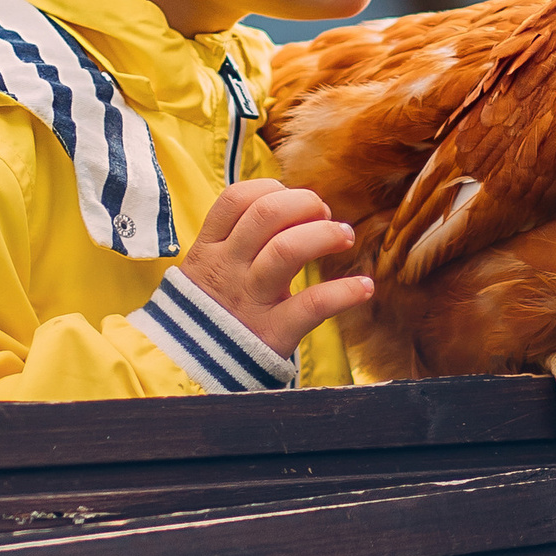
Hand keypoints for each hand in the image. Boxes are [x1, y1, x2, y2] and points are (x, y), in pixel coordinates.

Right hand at [176, 180, 373, 355]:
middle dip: (304, 203)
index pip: (236, 198)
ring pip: (287, 250)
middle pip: (266, 214)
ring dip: (325, 234)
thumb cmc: (214, 308)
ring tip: (345, 236)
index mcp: (211, 248)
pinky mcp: (272, 331)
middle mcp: (228, 267)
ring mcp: (250, 298)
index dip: (271, 189)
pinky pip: (312, 305)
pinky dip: (344, 292)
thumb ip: (238, 238)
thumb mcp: (209, 268)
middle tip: (324, 213)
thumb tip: (289, 205)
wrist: (191, 366)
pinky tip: (364, 287)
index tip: (292, 198)